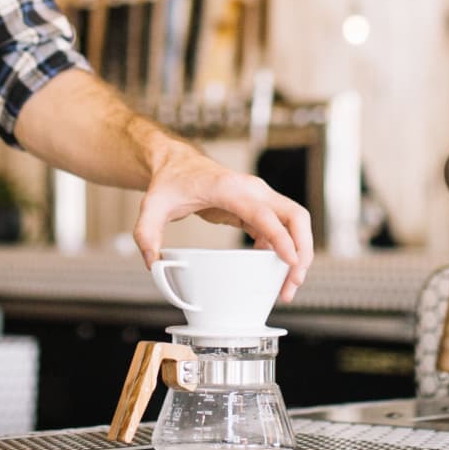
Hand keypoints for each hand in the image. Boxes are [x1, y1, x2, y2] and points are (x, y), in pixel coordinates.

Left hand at [133, 141, 313, 301]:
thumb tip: (153, 264)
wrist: (177, 163)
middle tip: (293, 282)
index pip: (265, 214)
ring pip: (294, 223)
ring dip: (298, 253)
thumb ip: (146, 234)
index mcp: (231, 189)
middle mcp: (253, 190)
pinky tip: (270, 269)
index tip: (290, 262)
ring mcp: (260, 197)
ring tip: (287, 286)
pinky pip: (281, 228)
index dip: (281, 238)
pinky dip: (283, 249)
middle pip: (295, 217)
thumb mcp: (151, 207)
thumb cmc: (170, 181)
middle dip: (301, 251)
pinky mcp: (258, 208)